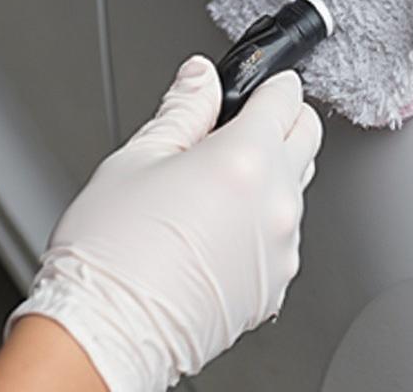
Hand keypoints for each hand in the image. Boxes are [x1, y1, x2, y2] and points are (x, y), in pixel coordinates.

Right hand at [6, 57, 322, 390]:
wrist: (105, 336)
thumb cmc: (110, 255)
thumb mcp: (138, 157)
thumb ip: (183, 108)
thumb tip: (201, 77)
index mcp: (244, 160)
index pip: (287, 97)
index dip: (270, 83)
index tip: (256, 85)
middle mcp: (274, 203)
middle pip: (307, 136)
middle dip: (281, 120)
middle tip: (239, 125)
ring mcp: (281, 247)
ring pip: (296, 186)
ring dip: (271, 173)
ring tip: (214, 184)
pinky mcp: (275, 285)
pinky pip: (283, 235)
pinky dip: (262, 222)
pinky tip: (217, 227)